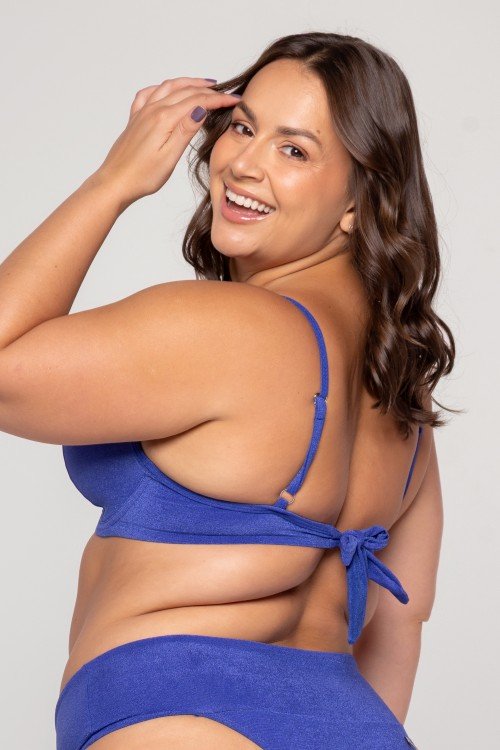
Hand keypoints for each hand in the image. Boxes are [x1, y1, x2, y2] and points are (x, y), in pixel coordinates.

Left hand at [93, 77, 239, 210]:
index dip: (218, 100)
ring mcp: (142, 112)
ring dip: (188, 83)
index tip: (234, 101)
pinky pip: (149, 94)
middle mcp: (152, 110)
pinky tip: (167, 91)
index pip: (197, 101)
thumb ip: (185, 131)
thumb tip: (200, 109)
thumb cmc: (142, 176)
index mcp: (164, 119)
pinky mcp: (135, 119)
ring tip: (204, 85)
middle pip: (185, 91)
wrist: (115, 182)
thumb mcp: (169, 157)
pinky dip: (163, 88)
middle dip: (208, 90)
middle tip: (226, 94)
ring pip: (169, 87)